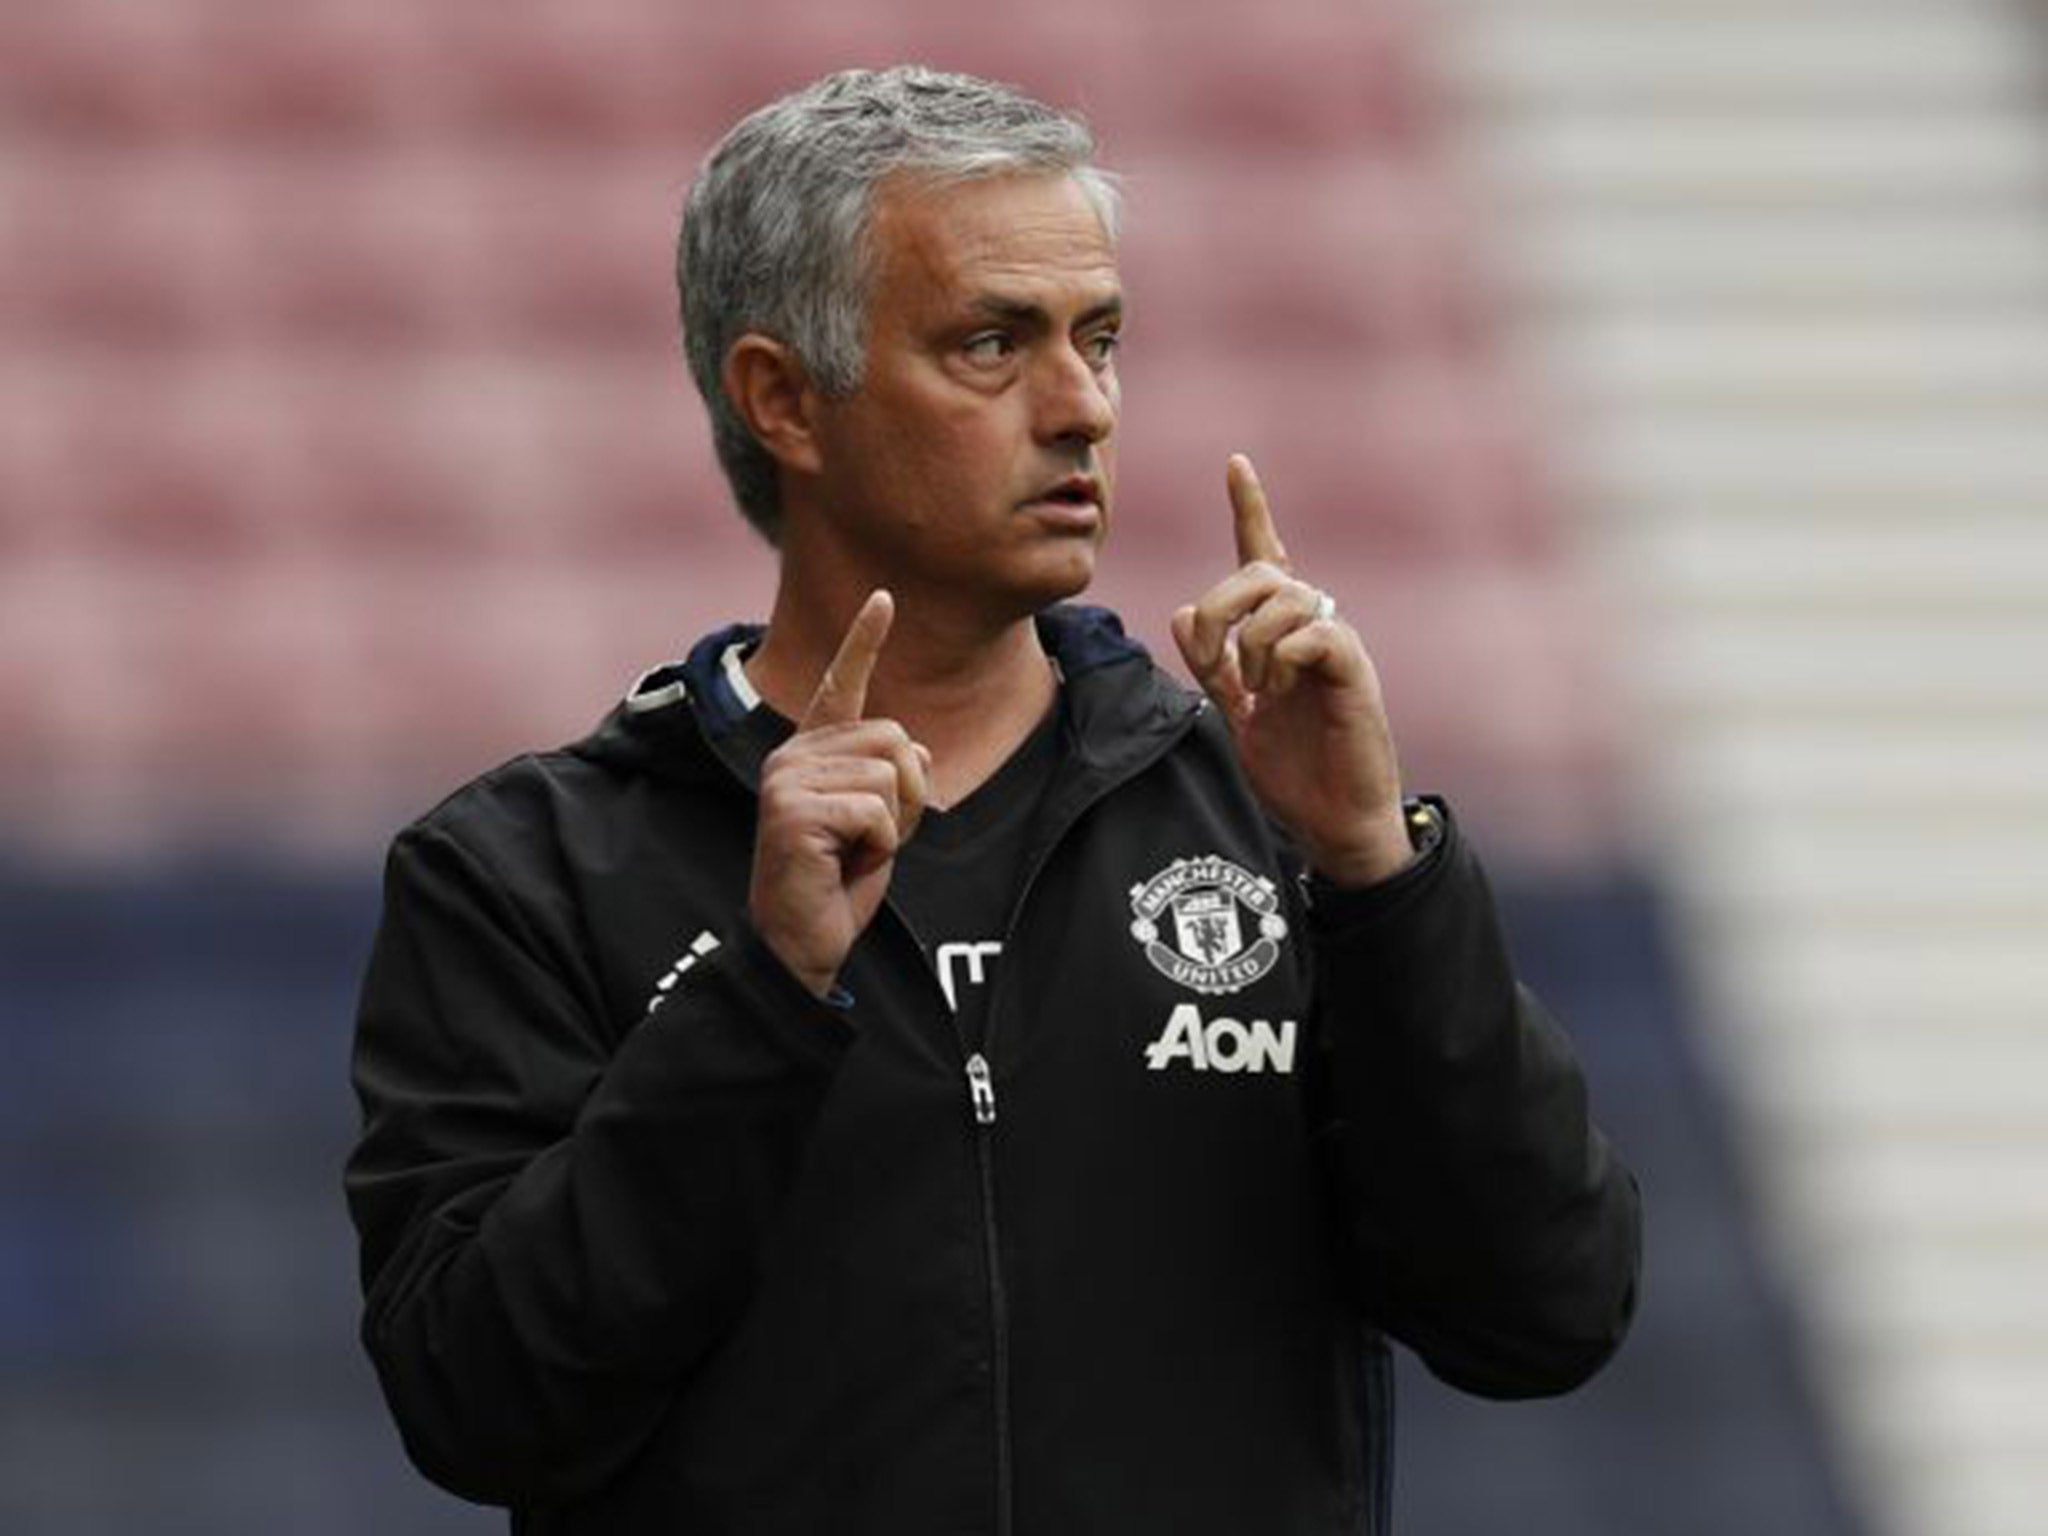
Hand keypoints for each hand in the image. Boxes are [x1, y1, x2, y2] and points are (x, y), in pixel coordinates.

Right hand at [749, 591, 930, 996]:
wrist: (798, 944)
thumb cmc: (837, 883)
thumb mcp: (879, 821)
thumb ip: (894, 778)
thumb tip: (919, 750)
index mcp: (810, 752)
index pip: (842, 685)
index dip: (864, 640)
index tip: (884, 597)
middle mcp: (791, 755)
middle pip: (898, 739)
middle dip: (907, 796)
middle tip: (868, 839)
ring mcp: (787, 780)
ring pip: (893, 774)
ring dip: (894, 824)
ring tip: (853, 853)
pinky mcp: (793, 811)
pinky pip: (878, 811)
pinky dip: (880, 846)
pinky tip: (843, 865)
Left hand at [1171, 455, 1411, 886]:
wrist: (1334, 824)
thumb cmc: (1294, 773)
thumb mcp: (1236, 715)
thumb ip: (1212, 667)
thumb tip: (1180, 612)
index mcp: (1281, 634)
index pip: (1265, 556)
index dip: (1251, 509)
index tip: (1236, 463)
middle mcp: (1312, 628)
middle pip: (1261, 570)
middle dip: (1221, 605)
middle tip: (1212, 655)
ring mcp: (1336, 647)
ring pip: (1285, 597)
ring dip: (1251, 641)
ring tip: (1255, 689)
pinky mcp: (1354, 671)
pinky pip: (1314, 633)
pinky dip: (1282, 658)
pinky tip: (1277, 695)